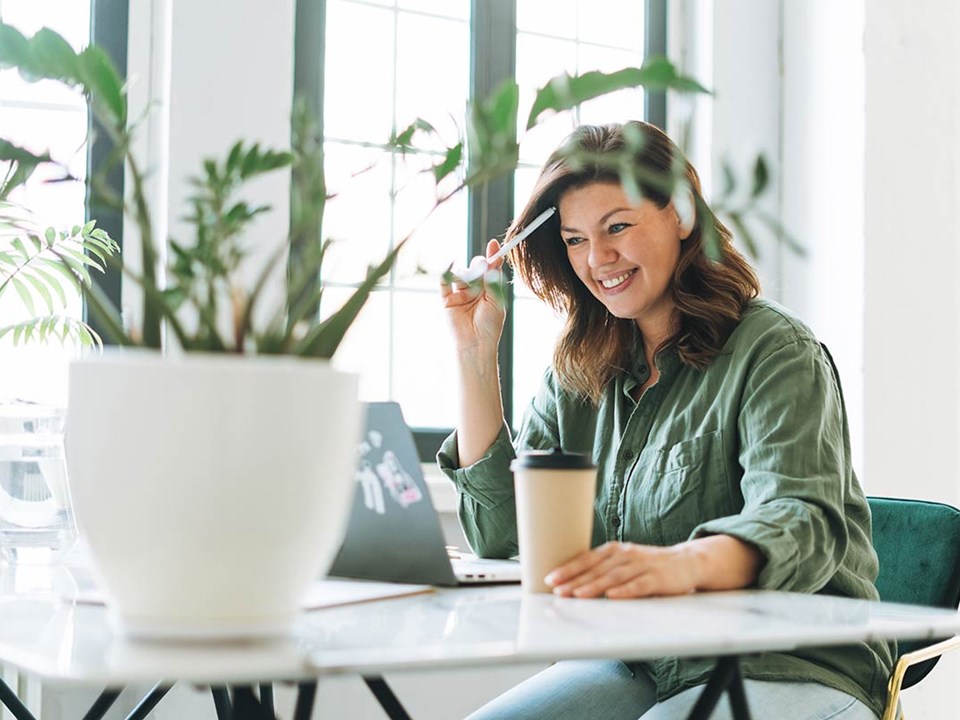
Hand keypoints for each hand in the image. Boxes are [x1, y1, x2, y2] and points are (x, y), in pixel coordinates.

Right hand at [440, 239, 506, 353]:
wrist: (475, 344)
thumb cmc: (489, 325)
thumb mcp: (496, 300)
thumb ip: (493, 280)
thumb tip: (494, 260)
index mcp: (489, 290)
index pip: (490, 269)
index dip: (492, 256)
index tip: (495, 245)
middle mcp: (475, 290)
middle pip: (475, 268)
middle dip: (478, 265)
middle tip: (482, 267)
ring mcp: (460, 294)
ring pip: (461, 274)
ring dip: (466, 274)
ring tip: (471, 283)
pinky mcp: (447, 300)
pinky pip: (444, 283)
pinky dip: (446, 273)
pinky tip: (450, 266)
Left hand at [545, 541, 701, 598]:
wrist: (687, 561)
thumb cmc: (649, 565)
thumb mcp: (624, 562)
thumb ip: (604, 569)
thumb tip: (573, 584)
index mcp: (614, 550)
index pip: (587, 559)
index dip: (568, 568)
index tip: (551, 578)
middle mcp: (625, 555)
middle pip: (596, 568)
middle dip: (575, 579)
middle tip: (557, 589)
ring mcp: (642, 565)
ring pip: (614, 576)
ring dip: (594, 585)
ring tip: (577, 594)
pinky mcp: (657, 578)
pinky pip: (639, 585)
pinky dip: (625, 590)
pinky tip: (613, 597)